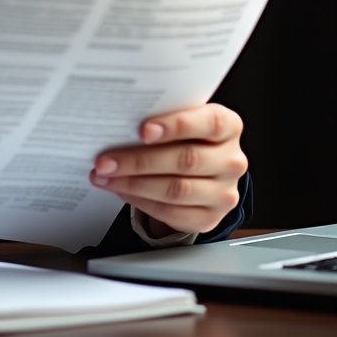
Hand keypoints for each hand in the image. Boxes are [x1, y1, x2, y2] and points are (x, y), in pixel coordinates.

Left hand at [89, 103, 247, 237]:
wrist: (201, 171)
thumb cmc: (184, 136)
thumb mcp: (178, 120)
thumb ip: (160, 118)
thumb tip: (118, 121)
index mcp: (228, 126)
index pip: (210, 123)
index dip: (176, 125)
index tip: (143, 130)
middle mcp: (231, 160)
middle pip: (185, 160)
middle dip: (138, 160)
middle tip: (105, 160)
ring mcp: (224, 193)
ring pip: (176, 189)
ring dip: (133, 184)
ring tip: (104, 176)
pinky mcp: (209, 218)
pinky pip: (171, 212)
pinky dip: (140, 201)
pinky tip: (120, 190)